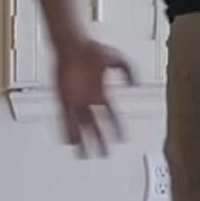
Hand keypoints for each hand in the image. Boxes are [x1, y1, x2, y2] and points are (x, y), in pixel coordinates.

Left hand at [53, 37, 136, 157]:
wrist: (71, 45)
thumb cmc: (91, 48)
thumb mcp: (116, 57)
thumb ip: (128, 70)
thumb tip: (136, 83)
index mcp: (102, 92)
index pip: (112, 114)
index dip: (117, 127)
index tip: (122, 138)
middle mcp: (89, 99)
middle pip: (96, 126)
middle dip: (101, 141)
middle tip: (105, 154)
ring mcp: (76, 101)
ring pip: (81, 126)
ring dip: (84, 140)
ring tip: (85, 155)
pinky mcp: (63, 99)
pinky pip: (65, 119)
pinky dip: (68, 131)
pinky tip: (69, 141)